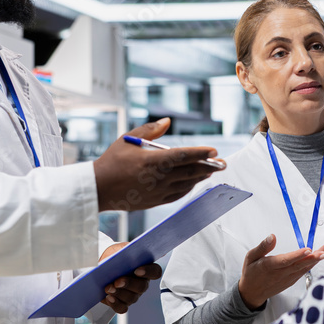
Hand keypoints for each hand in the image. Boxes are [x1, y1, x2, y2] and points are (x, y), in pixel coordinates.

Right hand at [93, 118, 224, 211]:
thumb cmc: (112, 162)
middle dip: (209, 166)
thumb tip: (167, 122)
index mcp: (152, 161)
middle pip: (190, 171)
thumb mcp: (127, 140)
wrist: (99, 188)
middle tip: (223, 163)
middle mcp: (158, 178)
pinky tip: (193, 182)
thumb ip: (150, 130)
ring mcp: (158, 191)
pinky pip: (178, 194)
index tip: (213, 150)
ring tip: (210, 170)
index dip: (201, 153)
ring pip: (187, 184)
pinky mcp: (156, 201)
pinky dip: (188, 187)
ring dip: (200, 177)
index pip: (183, 156)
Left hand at [98, 242, 161, 313]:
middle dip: (129, 284)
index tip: (136, 270)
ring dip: (119, 293)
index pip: (155, 272)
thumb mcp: (121, 249)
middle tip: (118, 281)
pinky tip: (108, 297)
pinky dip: (115, 304)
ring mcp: (133, 295)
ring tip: (108, 288)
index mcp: (145, 268)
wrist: (100, 265)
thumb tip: (138, 248)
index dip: (148, 272)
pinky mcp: (122, 303)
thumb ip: (128, 249)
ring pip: (131, 298)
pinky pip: (122, 308)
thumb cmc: (114, 256)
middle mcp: (142, 283)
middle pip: (142, 287)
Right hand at [237, 234, 323, 309]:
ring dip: (316, 260)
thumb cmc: (251, 272)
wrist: (252, 292)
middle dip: (313, 258)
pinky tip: (318, 258)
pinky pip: (303, 272)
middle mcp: (280, 273)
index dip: (297, 255)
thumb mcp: (251, 257)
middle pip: (299, 265)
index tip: (308, 249)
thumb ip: (263, 247)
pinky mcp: (291, 281)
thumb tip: (272, 236)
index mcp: (269, 266)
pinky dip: (311, 265)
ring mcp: (287, 278)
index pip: (285, 260)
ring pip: (303, 269)